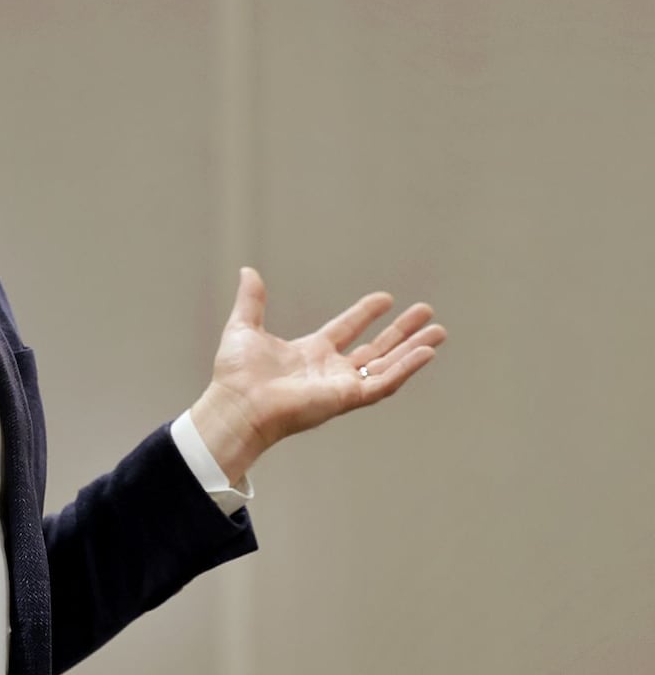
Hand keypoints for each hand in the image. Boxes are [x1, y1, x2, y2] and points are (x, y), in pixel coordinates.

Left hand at [190, 267, 446, 483]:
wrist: (237, 403)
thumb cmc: (236, 375)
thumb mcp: (244, 327)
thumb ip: (252, 300)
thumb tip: (248, 271)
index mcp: (310, 354)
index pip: (346, 330)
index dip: (365, 314)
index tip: (385, 298)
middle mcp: (330, 370)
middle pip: (375, 348)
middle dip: (402, 332)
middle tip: (426, 313)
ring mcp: (341, 386)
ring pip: (386, 365)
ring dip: (412, 349)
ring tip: (439, 332)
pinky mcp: (347, 398)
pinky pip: (383, 383)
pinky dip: (405, 368)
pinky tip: (425, 353)